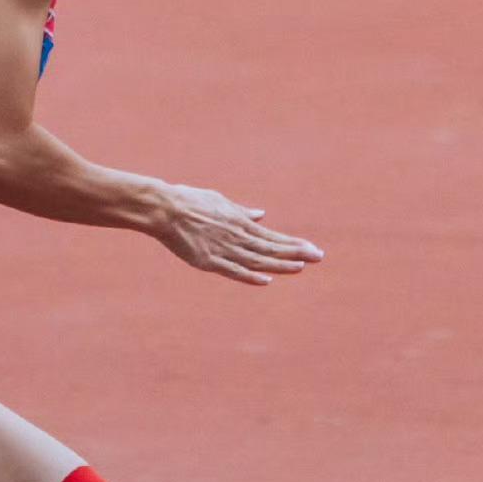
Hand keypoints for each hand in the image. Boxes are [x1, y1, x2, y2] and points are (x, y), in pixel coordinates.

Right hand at [154, 182, 323, 285]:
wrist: (164, 208)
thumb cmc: (190, 201)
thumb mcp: (220, 202)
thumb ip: (242, 212)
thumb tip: (261, 214)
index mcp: (239, 221)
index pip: (272, 236)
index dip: (293, 243)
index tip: (312, 248)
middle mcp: (236, 236)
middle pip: (270, 248)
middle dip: (295, 253)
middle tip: (318, 257)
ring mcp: (223, 249)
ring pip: (256, 260)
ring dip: (279, 265)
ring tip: (300, 268)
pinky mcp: (207, 260)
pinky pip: (232, 270)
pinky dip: (249, 276)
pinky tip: (266, 280)